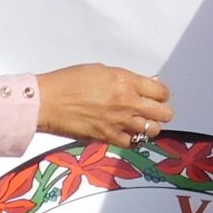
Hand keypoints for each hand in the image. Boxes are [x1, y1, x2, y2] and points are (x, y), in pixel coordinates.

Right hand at [36, 63, 173, 144]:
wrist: (48, 101)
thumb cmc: (69, 81)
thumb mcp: (101, 70)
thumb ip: (125, 79)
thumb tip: (143, 85)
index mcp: (126, 82)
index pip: (161, 92)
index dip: (162, 94)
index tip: (157, 96)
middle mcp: (127, 103)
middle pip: (164, 113)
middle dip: (162, 112)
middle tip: (153, 110)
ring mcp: (119, 122)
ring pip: (152, 130)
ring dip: (149, 126)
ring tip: (140, 122)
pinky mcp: (108, 137)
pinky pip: (131, 142)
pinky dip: (132, 138)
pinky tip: (125, 132)